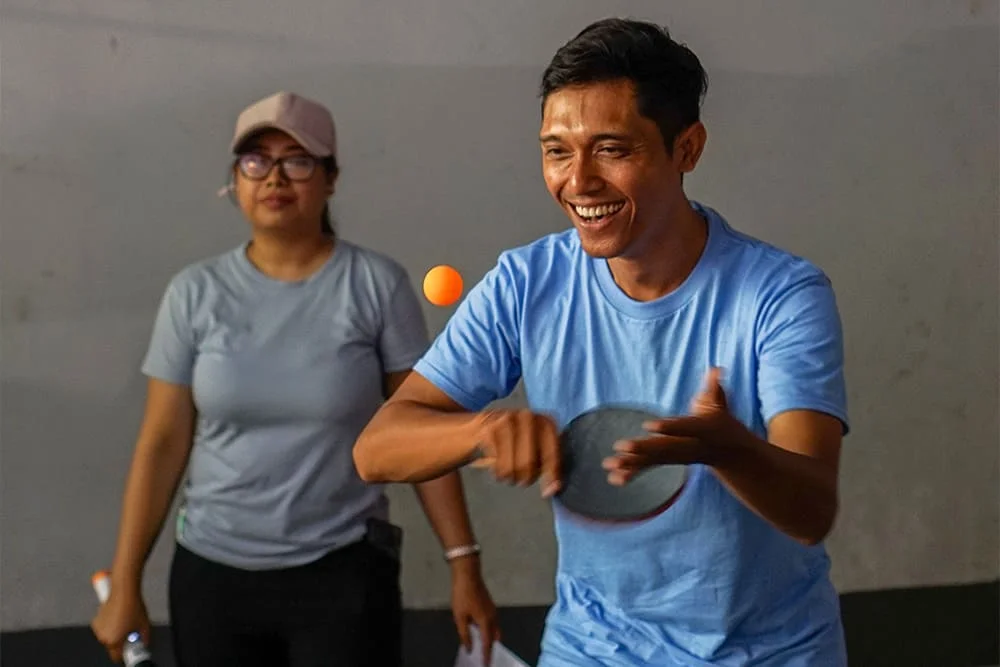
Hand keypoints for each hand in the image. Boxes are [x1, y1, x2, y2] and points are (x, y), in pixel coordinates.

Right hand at [90, 586, 150, 663]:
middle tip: (130, 632)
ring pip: (108, 636)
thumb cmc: (133, 606)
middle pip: (113, 646)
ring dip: (115, 632)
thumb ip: (144, 638)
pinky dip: (110, 625)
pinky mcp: (96, 620)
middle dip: (121, 641)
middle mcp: (103, 637)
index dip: (125, 654)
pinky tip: (118, 615)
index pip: (117, 657)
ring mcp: (98, 629)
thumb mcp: (144, 625)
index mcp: (113, 641)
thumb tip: (144, 642)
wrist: (124, 591)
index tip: (131, 649)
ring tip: (125, 620)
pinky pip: (104, 628)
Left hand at [450, 557, 499, 664]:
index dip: (487, 655)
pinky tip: (478, 630)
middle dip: (491, 647)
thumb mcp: (460, 617)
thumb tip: (469, 647)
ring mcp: (493, 610)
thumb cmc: (462, 595)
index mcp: (486, 621)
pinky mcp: (490, 605)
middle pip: (495, 637)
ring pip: (495, 629)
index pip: (488, 643)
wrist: (468, 574)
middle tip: (484, 656)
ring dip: (489, 638)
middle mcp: (493, 617)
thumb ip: (464, 634)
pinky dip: (488, 629)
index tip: (486, 664)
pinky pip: (492, 622)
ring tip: (480, 645)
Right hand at [469, 409, 561, 496]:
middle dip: (524, 477)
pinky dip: (496, 471)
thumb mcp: (535, 451)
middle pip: (530, 462)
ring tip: (506, 471)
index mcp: (545, 422)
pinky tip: (494, 464)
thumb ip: (547, 468)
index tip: (547, 492)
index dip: (551, 476)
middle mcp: (528, 417)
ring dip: (509, 476)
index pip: (552, 454)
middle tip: (519, 479)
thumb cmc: (511, 444)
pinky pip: (496, 464)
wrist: (474, 430)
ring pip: (512, 466)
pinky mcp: (488, 429)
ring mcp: (506, 420)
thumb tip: (553, 489)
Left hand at [603, 368, 751, 484]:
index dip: (668, 427)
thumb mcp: (721, 403)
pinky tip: (613, 479)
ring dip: (630, 463)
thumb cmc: (721, 421)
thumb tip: (716, 369)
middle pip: (664, 447)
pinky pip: (649, 467)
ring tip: (609, 463)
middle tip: (620, 446)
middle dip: (642, 448)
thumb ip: (715, 388)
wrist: (730, 452)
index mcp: (702, 430)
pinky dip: (632, 473)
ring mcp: (677, 455)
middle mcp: (688, 446)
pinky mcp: (667, 459)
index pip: (685, 428)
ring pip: (653, 460)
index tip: (648, 425)